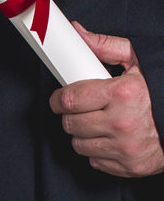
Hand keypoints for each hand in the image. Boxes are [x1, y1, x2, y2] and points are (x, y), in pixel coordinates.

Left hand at [49, 23, 163, 177]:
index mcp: (124, 93)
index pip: (70, 99)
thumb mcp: (140, 63)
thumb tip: (78, 34)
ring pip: (78, 144)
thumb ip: (107, 48)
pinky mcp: (129, 166)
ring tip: (102, 122)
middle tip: (85, 108)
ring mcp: (126, 148)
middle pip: (70, 123)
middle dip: (72, 115)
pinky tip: (113, 138)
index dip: (59, 98)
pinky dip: (99, 151)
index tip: (60, 98)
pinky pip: (94, 161)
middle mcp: (123, 123)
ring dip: (84, 134)